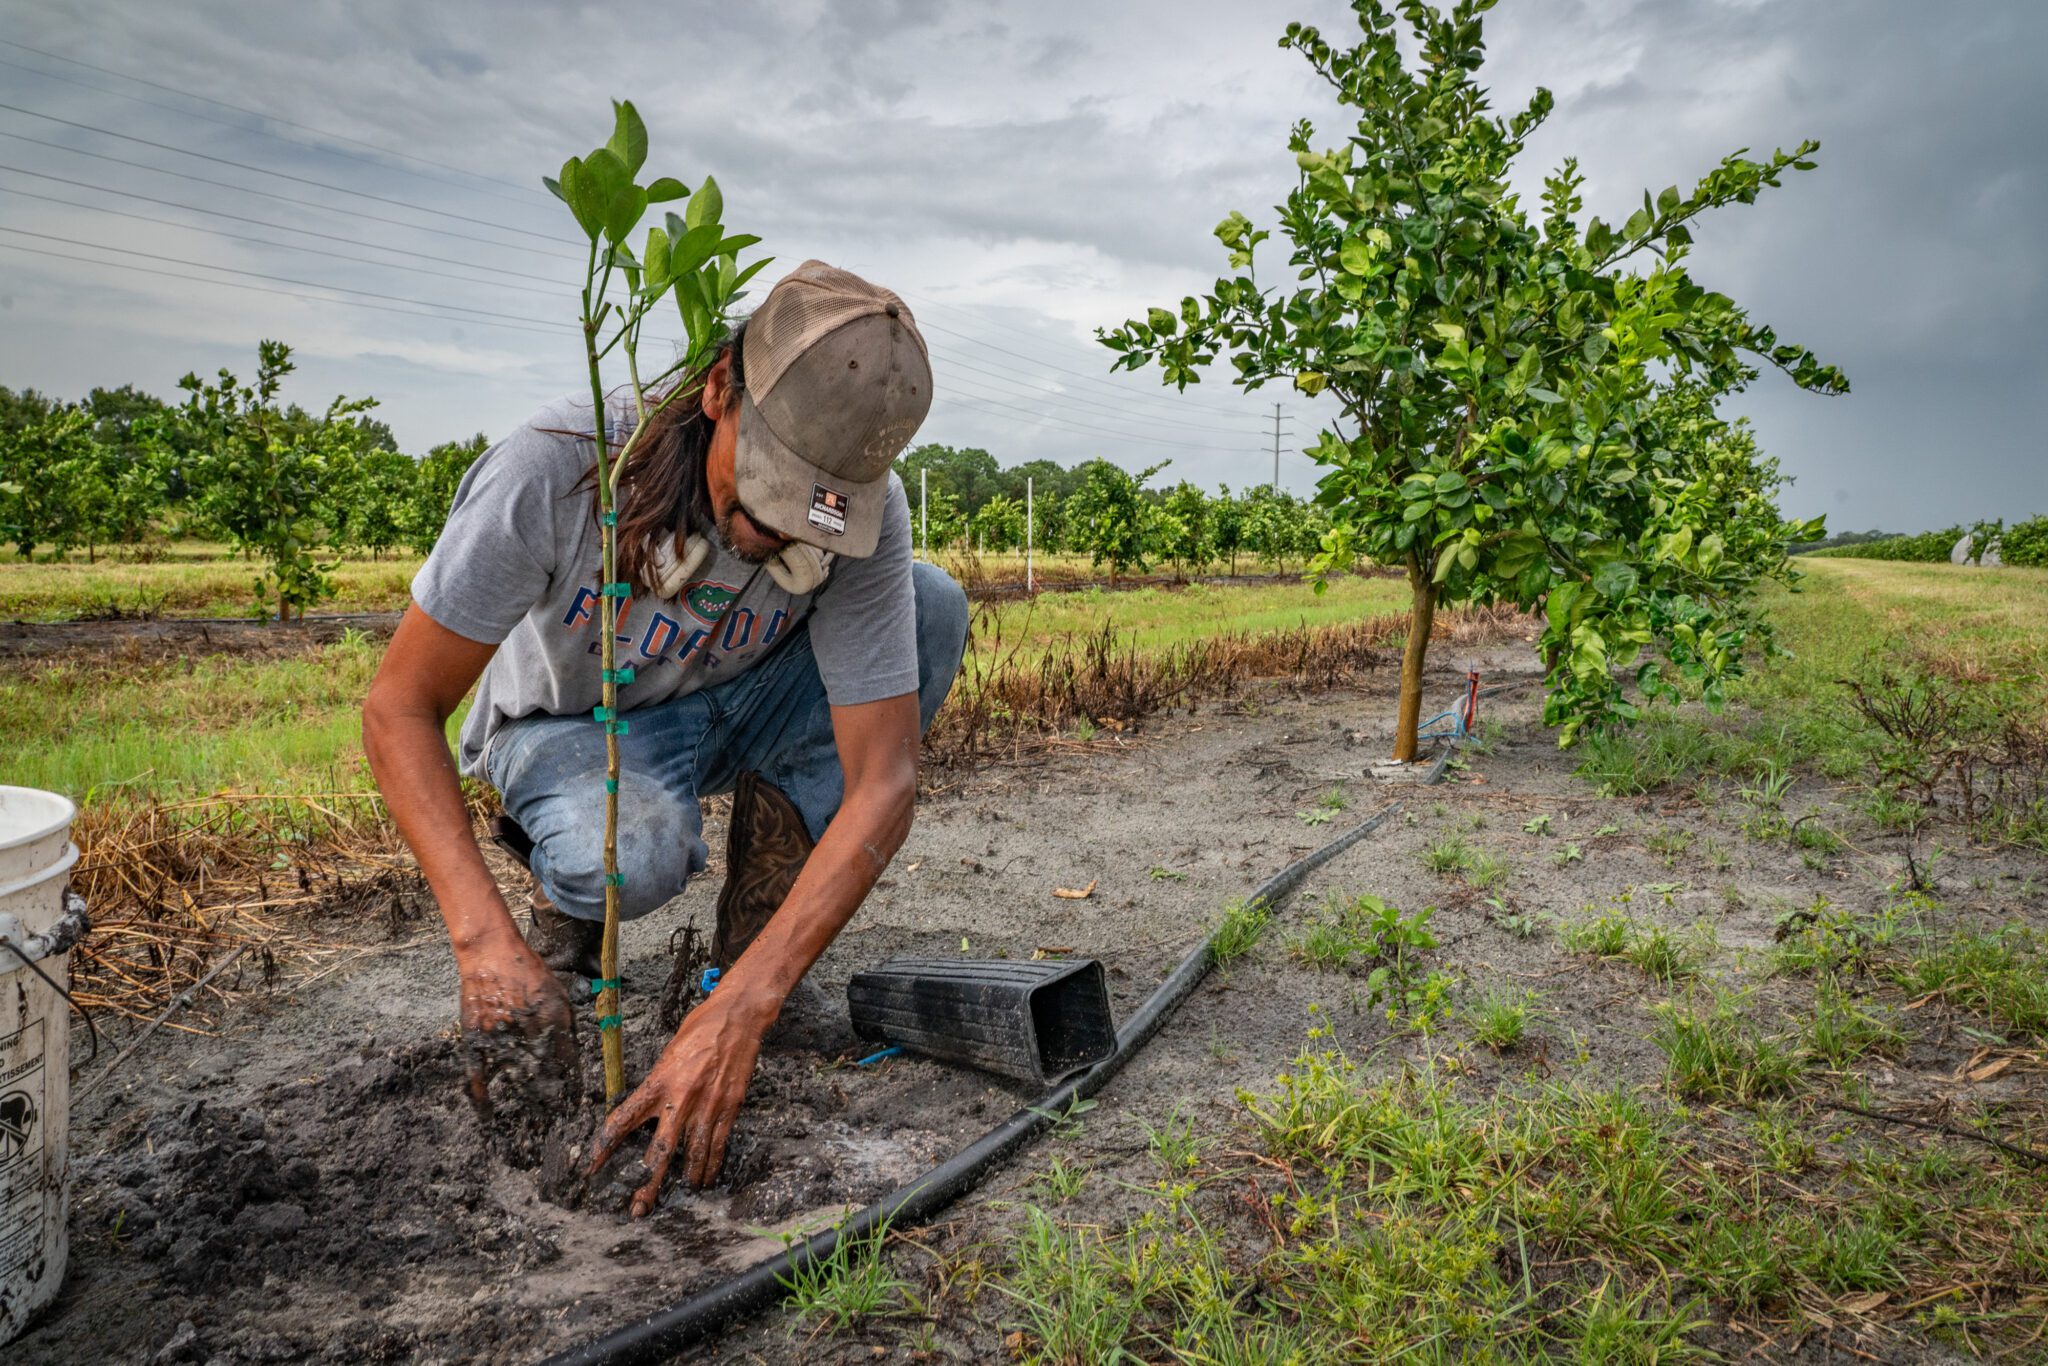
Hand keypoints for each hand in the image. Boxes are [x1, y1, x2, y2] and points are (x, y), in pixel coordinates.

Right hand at [456, 931, 576, 1116]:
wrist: (490, 953)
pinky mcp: (476, 1037)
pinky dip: (482, 1096)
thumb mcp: (558, 992)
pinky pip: (478, 1073)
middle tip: (555, 1116)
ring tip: (533, 1119)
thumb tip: (571, 1053)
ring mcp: (500, 1034)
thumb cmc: (528, 970)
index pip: (568, 1061)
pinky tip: (488, 1113)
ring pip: (515, 1077)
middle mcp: (528, 1029)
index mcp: (554, 1017)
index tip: (575, 1102)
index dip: (573, 1085)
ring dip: (525, 1099)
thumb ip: (565, 1022)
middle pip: (544, 1074)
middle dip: (552, 1099)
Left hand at [586, 991, 769, 1215]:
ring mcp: (706, 1106)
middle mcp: (679, 1099)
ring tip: (680, 1193)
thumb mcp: (667, 1052)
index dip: (603, 1148)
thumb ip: (657, 1082)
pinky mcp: (729, 1107)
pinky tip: (707, 1178)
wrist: (738, 1017)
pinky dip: (711, 1165)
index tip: (592, 1167)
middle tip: (637, 1209)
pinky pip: (717, 1144)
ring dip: (685, 1179)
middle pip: (657, 1153)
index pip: (621, 1121)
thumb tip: (647, 1107)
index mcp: (657, 1082)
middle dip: (646, 1185)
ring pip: (691, 1155)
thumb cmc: (700, 1028)